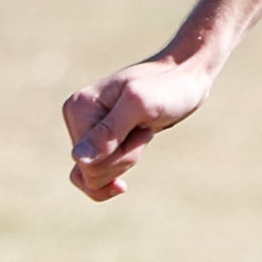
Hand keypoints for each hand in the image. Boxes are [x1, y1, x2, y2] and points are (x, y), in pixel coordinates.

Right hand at [62, 55, 215, 199]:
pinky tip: (123, 183)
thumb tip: (79, 159)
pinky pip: (92, 176)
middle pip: (91, 172)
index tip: (142, 125)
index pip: (88, 162)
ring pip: (95, 175)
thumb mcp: (142, 106)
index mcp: (78, 108)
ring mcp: (86, 131)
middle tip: (145, 129)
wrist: (185, 78)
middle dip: (125, 158)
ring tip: (142, 132)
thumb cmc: (168, 88)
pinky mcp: (99, 141)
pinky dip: (113, 176)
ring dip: (126, 160)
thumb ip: (110, 131)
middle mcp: (77, 119)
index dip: (122, 155)